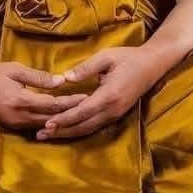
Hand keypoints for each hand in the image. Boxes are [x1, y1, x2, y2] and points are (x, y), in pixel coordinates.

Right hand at [0, 62, 86, 129]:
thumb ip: (38, 77)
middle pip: (52, 118)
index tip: (87, 97)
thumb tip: (61, 81)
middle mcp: (19, 116)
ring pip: (44, 125)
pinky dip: (48, 123)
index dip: (71, 101)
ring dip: (61, 121)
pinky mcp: (11, 126)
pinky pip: (34, 127)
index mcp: (21, 100)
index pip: (53, 104)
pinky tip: (58, 120)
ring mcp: (15, 124)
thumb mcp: (15, 69)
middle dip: (70, 113)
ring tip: (77, 115)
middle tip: (88, 108)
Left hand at [35, 46, 157, 139]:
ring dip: (68, 133)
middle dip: (61, 131)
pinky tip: (66, 130)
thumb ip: (85, 68)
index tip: (47, 123)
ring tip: (48, 136)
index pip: (82, 111)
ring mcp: (115, 114)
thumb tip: (65, 78)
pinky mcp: (116, 115)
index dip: (64, 119)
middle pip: (83, 125)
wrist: (152, 66)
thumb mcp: (106, 57)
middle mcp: (112, 109)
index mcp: (109, 95)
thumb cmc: (128, 58)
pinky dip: (78, 129)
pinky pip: (94, 126)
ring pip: (88, 129)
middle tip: (40, 134)